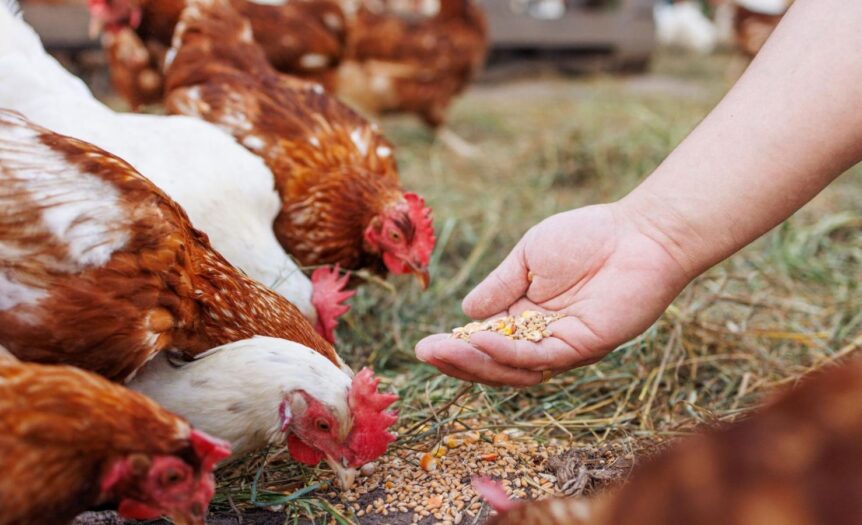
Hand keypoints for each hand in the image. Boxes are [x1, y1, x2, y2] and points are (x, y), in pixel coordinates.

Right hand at [415, 203, 692, 386]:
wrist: (637, 232)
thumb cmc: (586, 237)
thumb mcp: (527, 257)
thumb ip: (499, 286)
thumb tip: (464, 312)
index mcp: (525, 317)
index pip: (484, 343)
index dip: (455, 348)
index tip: (424, 346)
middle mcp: (541, 338)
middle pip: (493, 364)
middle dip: (457, 362)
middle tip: (425, 352)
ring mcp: (562, 346)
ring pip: (513, 369)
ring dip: (476, 362)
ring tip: (444, 350)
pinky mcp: (582, 346)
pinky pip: (539, 358)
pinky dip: (507, 353)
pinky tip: (481, 341)